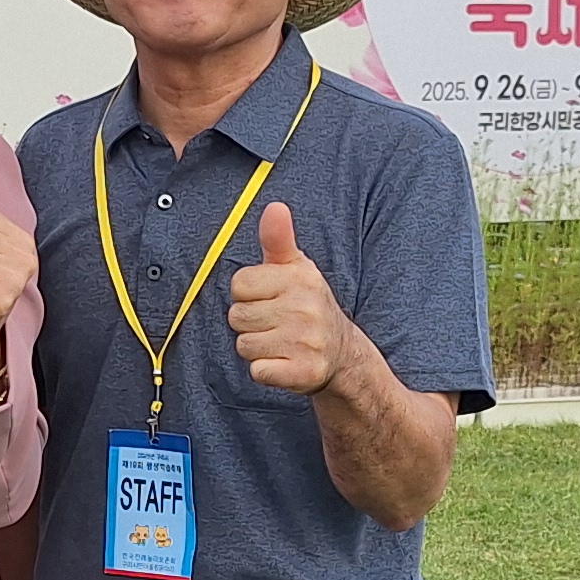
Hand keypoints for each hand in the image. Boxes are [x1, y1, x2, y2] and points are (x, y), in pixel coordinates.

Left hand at [225, 203, 348, 396]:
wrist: (341, 353)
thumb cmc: (308, 305)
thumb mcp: (296, 268)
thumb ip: (278, 239)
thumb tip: (274, 207)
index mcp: (300, 279)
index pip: (239, 284)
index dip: (247, 294)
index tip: (268, 298)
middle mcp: (306, 308)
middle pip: (237, 316)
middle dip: (249, 322)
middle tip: (275, 323)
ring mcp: (306, 342)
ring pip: (244, 345)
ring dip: (256, 347)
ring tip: (279, 342)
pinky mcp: (303, 372)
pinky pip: (257, 371)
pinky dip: (265, 370)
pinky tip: (283, 362)